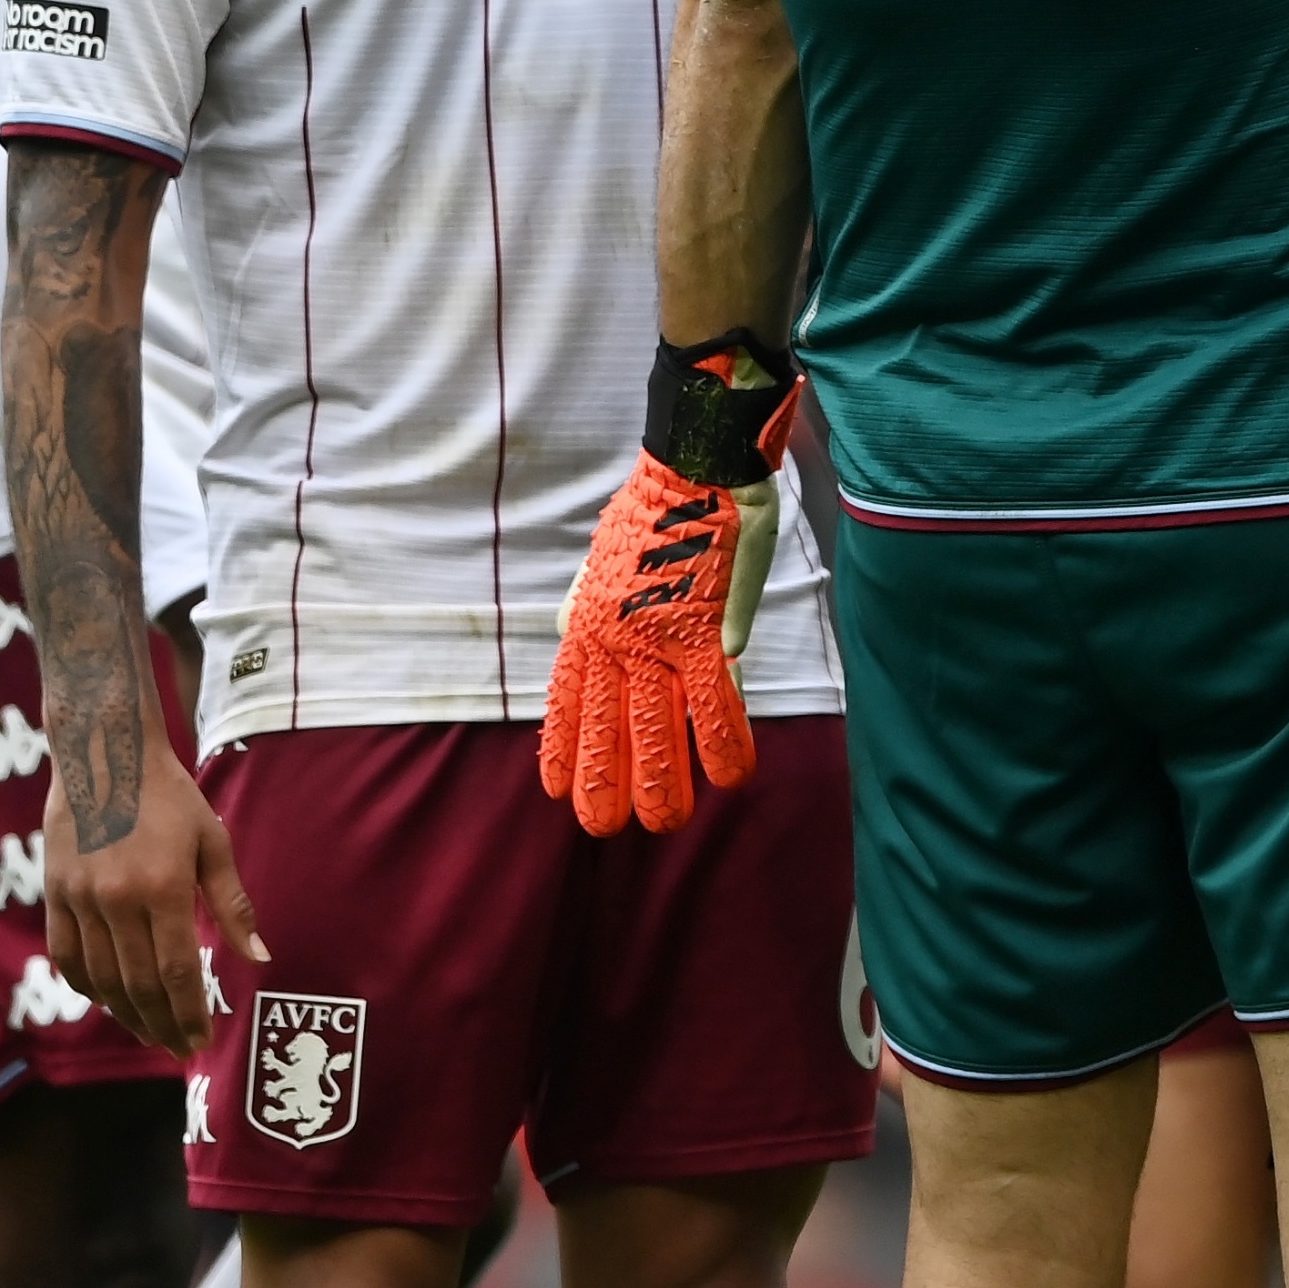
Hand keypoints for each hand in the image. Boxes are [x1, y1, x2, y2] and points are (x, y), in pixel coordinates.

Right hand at [41, 730, 262, 1055]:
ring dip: (127, 1015)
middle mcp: (118, 900)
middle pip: (139, 985)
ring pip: (102, 978)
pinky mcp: (55, 892)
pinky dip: (87, 986)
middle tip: (178, 1049)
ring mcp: (81, 898)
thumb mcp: (212, 841)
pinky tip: (107, 1001)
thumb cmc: (168, 794)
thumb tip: (258, 959)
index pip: (177, 973)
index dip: (189, 1015)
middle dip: (162, 1026)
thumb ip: (233, 905)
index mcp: (163, 887)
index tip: (200, 1043)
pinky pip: (67, 955)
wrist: (104, 750)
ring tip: (149, 1034)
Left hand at [542, 454, 761, 834]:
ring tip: (666, 823)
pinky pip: (712, 699)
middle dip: (603, 780)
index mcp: (588, 619)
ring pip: (653, 725)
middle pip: (601, 723)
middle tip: (606, 827)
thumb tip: (588, 637)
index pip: (566, 697)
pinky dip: (724, 739)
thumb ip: (597, 605)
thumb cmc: (662, 507)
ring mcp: (653, 634)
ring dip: (662, 779)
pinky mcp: (700, 627)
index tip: (556, 789)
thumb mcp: (608, 559)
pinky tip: (733, 776)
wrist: (693, 460)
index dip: (563, 745)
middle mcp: (611, 634)